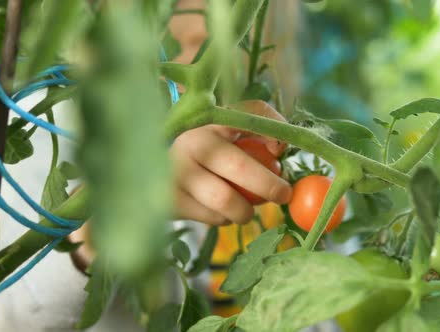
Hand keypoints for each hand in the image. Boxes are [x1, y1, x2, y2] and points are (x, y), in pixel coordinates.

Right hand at [171, 100, 291, 224]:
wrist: (156, 171)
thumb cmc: (205, 156)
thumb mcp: (227, 137)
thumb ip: (256, 137)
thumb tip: (278, 151)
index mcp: (211, 122)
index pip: (249, 115)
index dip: (273, 130)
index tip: (279, 150)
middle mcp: (192, 142)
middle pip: (239, 167)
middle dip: (269, 186)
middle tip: (284, 196)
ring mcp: (176, 171)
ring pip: (225, 200)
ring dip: (245, 211)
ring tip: (245, 211)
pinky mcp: (170, 198)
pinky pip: (210, 216)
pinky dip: (223, 219)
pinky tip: (219, 211)